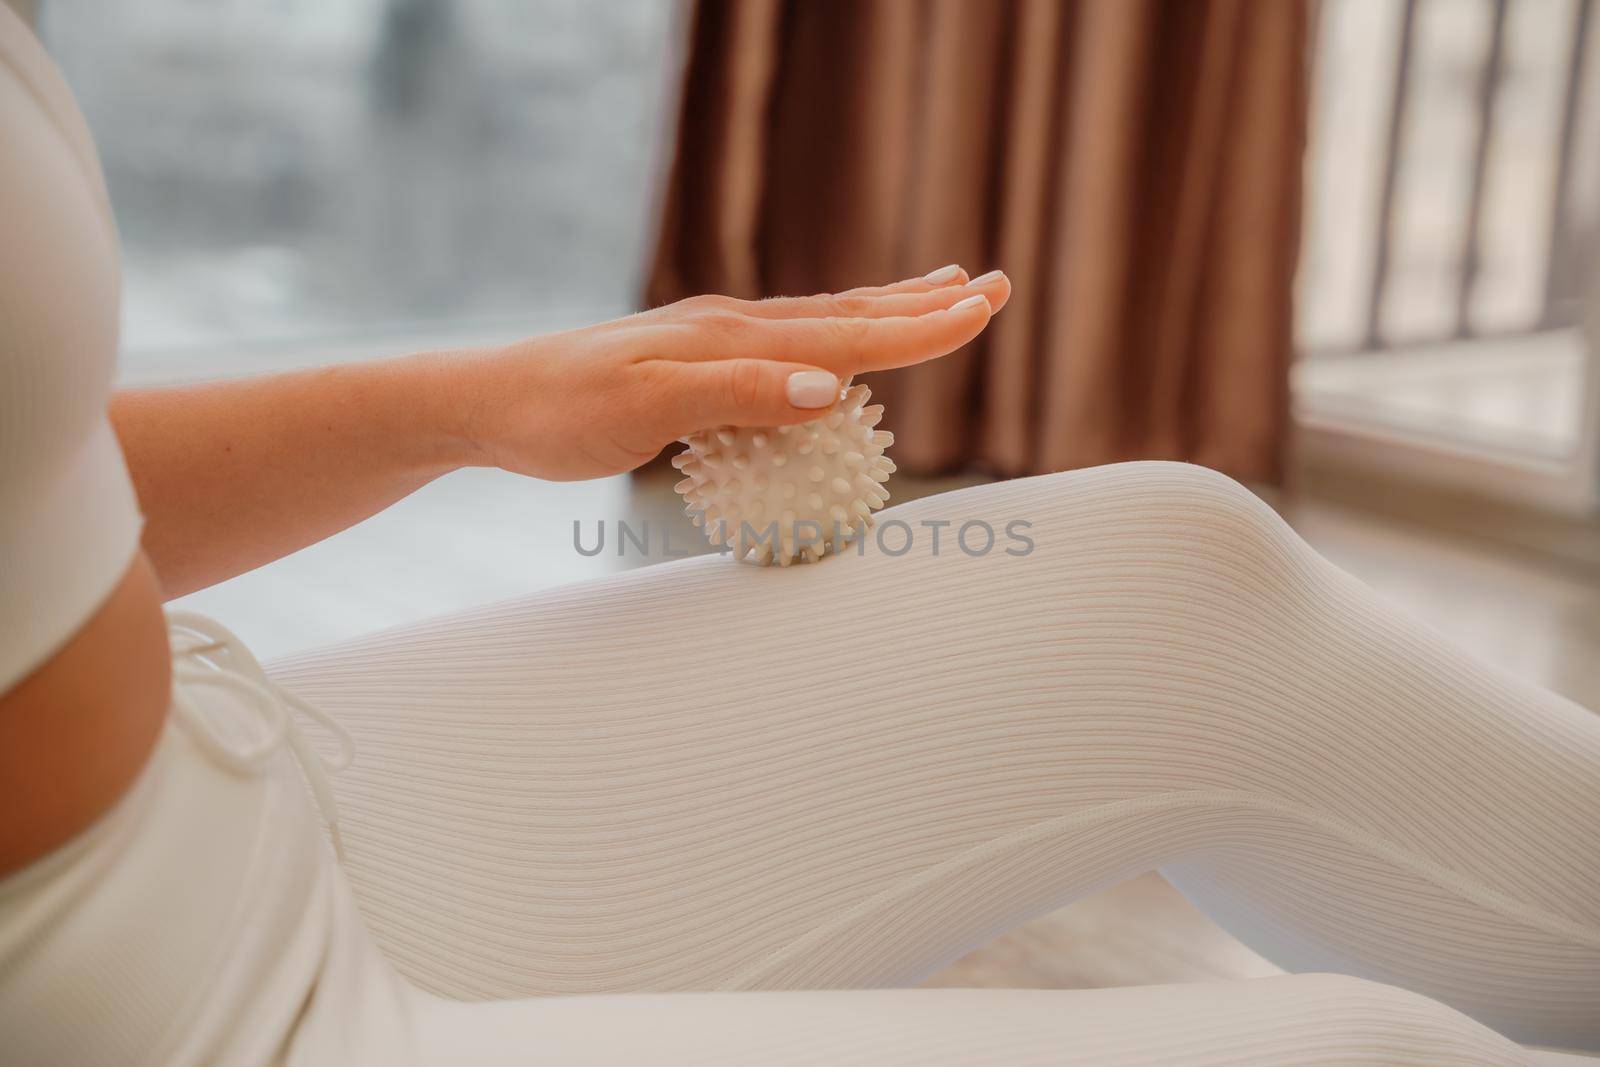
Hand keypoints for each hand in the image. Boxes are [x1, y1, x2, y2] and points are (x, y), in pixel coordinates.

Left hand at [454, 266, 1010, 480]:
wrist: (488, 400)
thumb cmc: (559, 414)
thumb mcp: (644, 410)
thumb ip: (738, 397)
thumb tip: (831, 387)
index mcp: (731, 338)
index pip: (847, 331)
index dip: (919, 327)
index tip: (982, 311)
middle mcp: (732, 327)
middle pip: (849, 311)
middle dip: (924, 304)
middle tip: (992, 288)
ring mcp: (716, 337)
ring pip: (824, 318)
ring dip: (889, 307)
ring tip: (940, 292)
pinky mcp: (698, 356)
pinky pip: (791, 340)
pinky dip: (839, 333)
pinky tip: (841, 341)